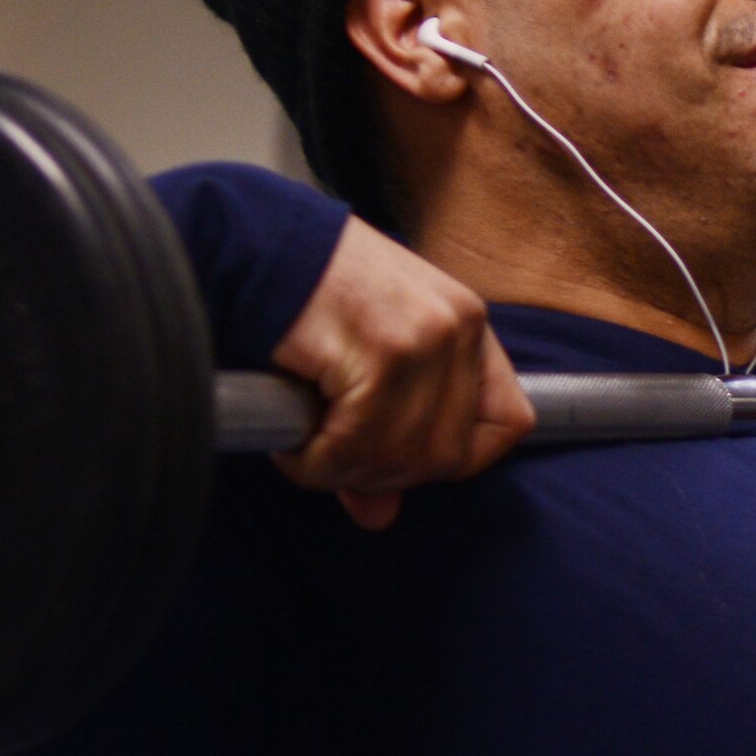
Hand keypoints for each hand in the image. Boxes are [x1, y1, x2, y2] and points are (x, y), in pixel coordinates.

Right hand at [272, 217, 536, 529]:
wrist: (247, 239)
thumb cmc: (303, 293)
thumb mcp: (363, 359)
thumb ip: (385, 433)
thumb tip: (380, 516)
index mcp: (466, 321)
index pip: (508, 423)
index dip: (455, 459)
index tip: (401, 460)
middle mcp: (457, 327)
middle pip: (447, 455)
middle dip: (383, 473)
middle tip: (331, 459)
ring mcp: (424, 338)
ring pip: (401, 456)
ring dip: (342, 470)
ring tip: (304, 448)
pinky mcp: (381, 352)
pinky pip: (354, 445)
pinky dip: (315, 462)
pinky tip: (292, 444)